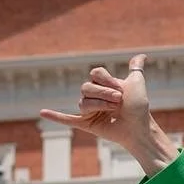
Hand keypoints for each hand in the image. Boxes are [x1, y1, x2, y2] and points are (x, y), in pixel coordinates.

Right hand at [39, 54, 176, 176]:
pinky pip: (67, 119)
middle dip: (104, 93)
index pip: (95, 74)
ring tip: (113, 110)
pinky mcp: (86, 124)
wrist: (139, 128)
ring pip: (82, 102)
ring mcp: (89, 111)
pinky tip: (43, 112)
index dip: (106, 80)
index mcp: (103, 86)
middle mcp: (94, 96)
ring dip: (99, 105)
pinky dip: (55, 116)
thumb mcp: (136, 84)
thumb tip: (141, 56)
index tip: (121, 88)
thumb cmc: (139, 107)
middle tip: (119, 100)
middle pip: (86, 87)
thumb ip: (135, 70)